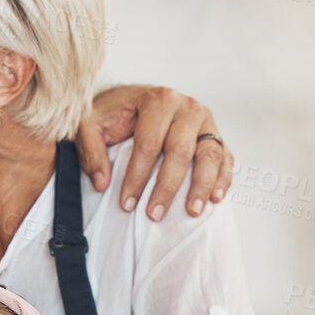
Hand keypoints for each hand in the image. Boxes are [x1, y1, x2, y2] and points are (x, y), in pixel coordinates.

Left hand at [78, 85, 233, 220]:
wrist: (134, 100)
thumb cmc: (112, 114)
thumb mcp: (89, 124)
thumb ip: (91, 150)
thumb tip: (102, 183)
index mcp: (157, 100)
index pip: (149, 143)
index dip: (137, 176)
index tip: (126, 203)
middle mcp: (186, 107)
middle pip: (180, 151)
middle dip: (167, 187)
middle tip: (154, 214)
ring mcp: (205, 121)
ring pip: (209, 154)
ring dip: (202, 186)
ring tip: (192, 211)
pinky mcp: (215, 134)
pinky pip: (225, 157)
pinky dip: (223, 178)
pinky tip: (215, 198)